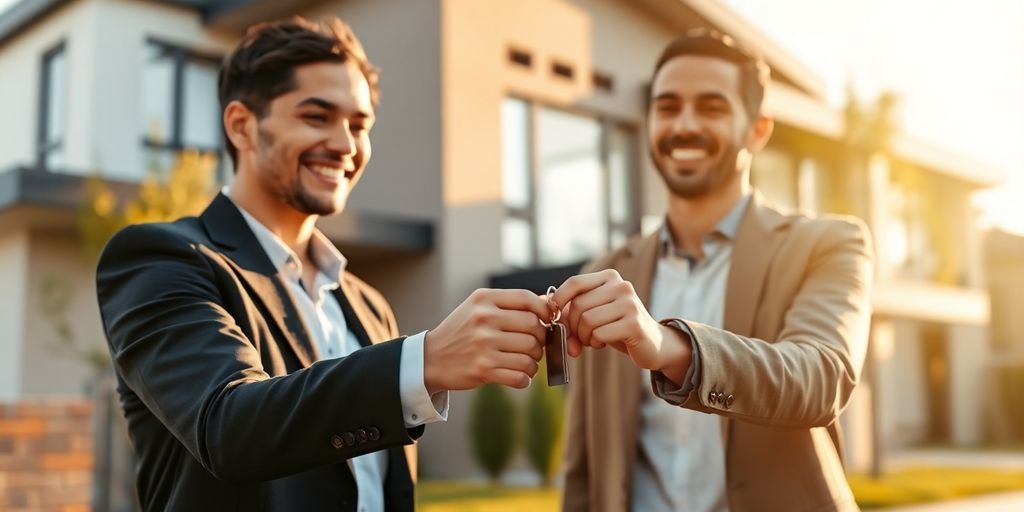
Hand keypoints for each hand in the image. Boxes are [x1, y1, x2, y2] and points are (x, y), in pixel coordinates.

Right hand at [423, 289, 548, 392]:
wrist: (430, 358)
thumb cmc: (461, 332)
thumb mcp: (478, 309)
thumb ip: (511, 305)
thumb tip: (547, 303)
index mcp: (484, 299)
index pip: (527, 298)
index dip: (544, 311)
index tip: (547, 321)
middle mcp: (484, 319)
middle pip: (534, 327)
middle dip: (541, 340)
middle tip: (535, 347)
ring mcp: (483, 345)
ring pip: (530, 354)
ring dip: (534, 362)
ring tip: (527, 363)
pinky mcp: (483, 369)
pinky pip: (520, 375)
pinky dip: (525, 379)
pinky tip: (520, 376)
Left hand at [552, 270, 690, 383]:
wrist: (652, 343)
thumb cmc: (616, 326)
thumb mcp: (594, 312)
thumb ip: (572, 310)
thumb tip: (548, 313)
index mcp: (610, 277)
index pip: (575, 283)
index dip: (558, 299)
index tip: (554, 315)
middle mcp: (621, 286)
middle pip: (578, 305)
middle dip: (573, 326)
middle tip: (578, 337)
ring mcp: (630, 304)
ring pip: (587, 320)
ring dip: (584, 336)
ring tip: (593, 339)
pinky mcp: (634, 324)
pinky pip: (600, 333)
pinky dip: (596, 342)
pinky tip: (603, 343)